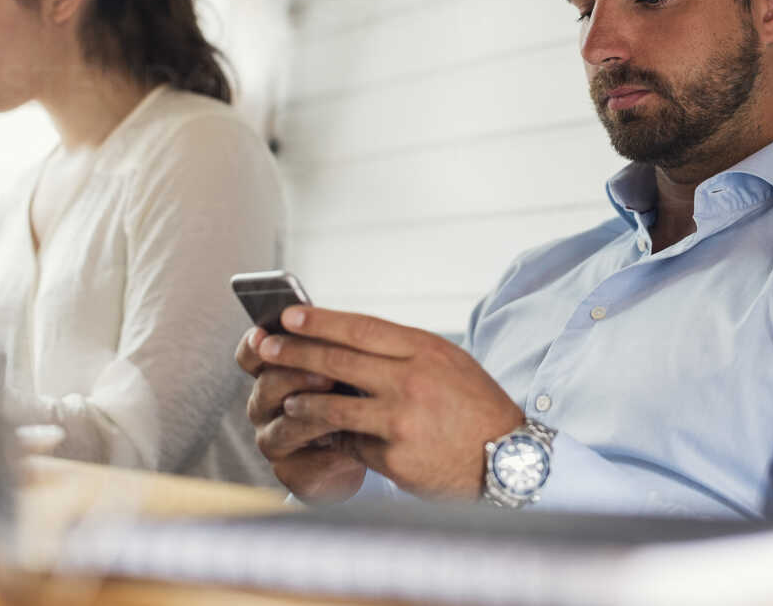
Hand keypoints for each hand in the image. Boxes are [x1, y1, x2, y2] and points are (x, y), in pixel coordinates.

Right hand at [236, 326, 366, 501]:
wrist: (369, 446)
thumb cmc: (355, 396)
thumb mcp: (348, 367)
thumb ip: (335, 350)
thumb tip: (337, 329)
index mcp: (273, 371)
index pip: (251, 354)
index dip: (253, 345)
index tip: (264, 334)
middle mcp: (265, 404)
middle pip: (267, 385)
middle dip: (295, 376)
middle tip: (326, 375)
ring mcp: (274, 439)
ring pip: (284, 426)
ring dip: (313, 416)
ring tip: (345, 408)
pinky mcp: (290, 472)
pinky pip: (302, 464)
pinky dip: (327, 456)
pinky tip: (349, 449)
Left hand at [254, 306, 523, 499]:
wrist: (507, 458)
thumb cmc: (474, 406)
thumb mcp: (447, 363)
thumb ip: (402, 353)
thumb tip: (347, 342)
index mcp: (424, 350)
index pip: (361, 327)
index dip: (320, 320)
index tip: (289, 315)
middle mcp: (412, 381)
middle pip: (339, 360)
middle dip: (295, 352)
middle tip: (265, 348)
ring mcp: (401, 420)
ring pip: (333, 406)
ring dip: (303, 401)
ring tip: (287, 400)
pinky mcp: (395, 457)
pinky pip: (351, 443)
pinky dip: (337, 440)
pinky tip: (325, 439)